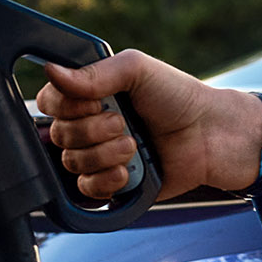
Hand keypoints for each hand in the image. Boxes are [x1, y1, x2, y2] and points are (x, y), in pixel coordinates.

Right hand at [36, 51, 261, 209]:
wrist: (212, 135)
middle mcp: (88, 124)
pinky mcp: (111, 185)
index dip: (67, 106)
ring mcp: (99, 156)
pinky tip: (126, 171)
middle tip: (124, 122)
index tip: (97, 102)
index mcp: (89, 94)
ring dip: (104, 154)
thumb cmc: (179, 96)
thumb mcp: (138, 70)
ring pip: (71, 163)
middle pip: (58, 135)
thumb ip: (95, 72)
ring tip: (133, 145)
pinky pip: (85, 191)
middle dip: (93, 130)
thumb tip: (52, 71)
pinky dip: (105, 180)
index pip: (49, 102)